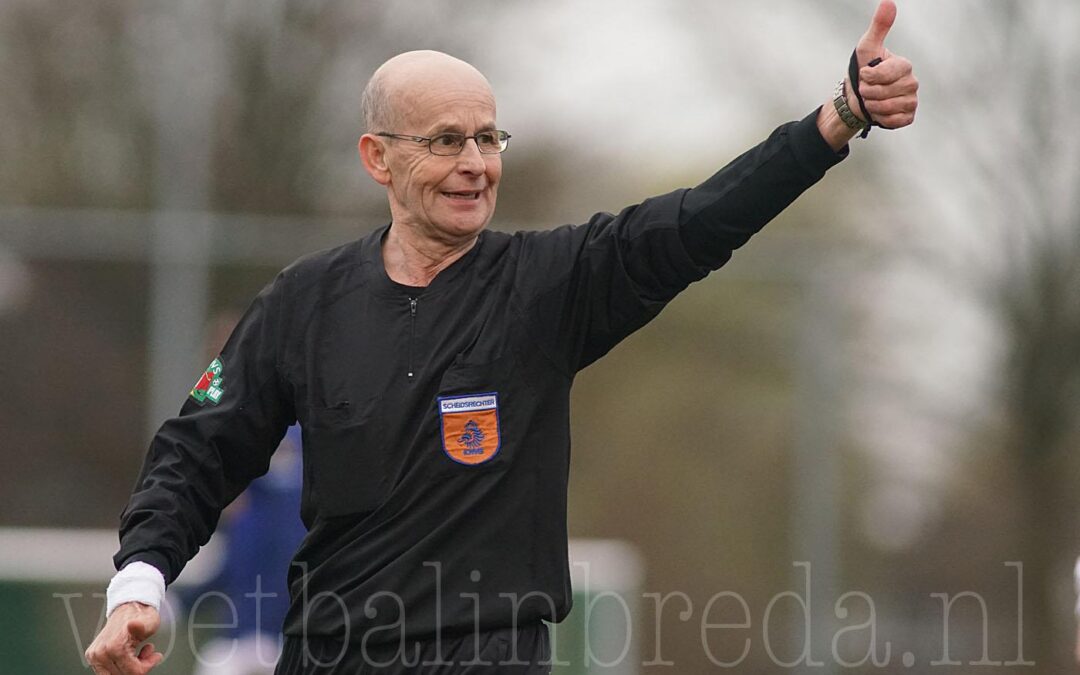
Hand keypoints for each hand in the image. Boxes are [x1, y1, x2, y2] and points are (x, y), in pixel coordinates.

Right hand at [84, 602, 162, 674]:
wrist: (129, 607)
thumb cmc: (141, 615)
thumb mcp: (149, 621)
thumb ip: (142, 626)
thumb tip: (132, 625)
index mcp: (113, 647)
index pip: (133, 672)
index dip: (147, 665)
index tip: (154, 655)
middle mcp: (101, 653)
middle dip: (139, 666)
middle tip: (147, 652)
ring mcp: (95, 656)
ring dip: (129, 667)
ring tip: (138, 653)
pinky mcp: (93, 657)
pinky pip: (109, 672)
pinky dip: (121, 666)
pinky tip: (130, 655)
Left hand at [850, 0, 917, 129]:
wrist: (857, 97)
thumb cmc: (863, 69)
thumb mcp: (867, 47)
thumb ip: (879, 27)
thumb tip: (888, 2)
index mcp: (904, 66)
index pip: (888, 73)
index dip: (870, 76)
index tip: (863, 74)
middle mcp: (911, 83)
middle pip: (886, 92)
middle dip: (868, 92)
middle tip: (865, 89)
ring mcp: (911, 100)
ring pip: (890, 107)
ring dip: (873, 105)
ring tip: (870, 100)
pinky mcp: (908, 116)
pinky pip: (896, 120)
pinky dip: (883, 118)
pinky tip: (879, 112)